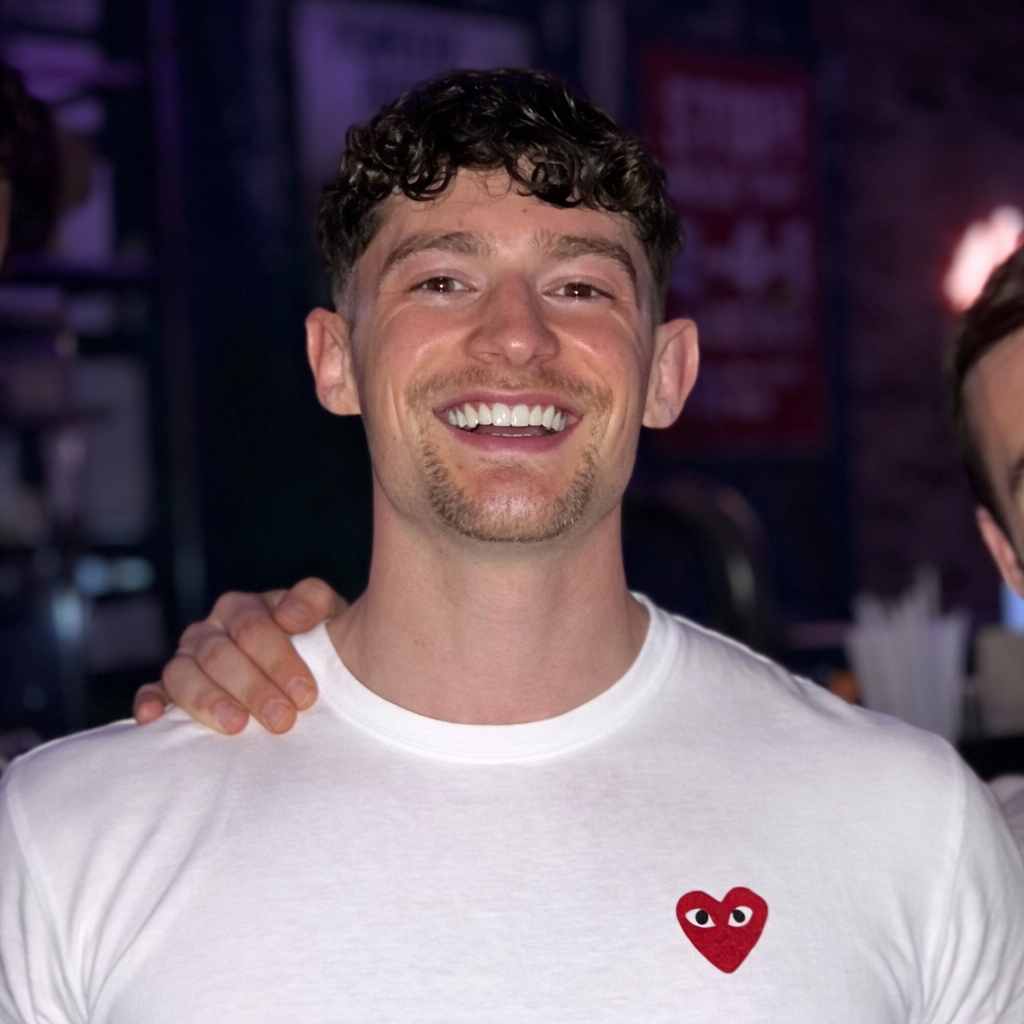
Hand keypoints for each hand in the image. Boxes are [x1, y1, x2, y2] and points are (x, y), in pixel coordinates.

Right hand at [133, 578, 345, 733]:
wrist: (309, 674)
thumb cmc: (318, 646)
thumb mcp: (327, 617)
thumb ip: (314, 601)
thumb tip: (290, 616)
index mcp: (243, 609)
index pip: (253, 628)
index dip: (278, 661)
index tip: (305, 694)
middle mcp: (210, 630)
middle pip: (219, 654)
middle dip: (252, 688)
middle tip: (281, 719)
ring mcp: (186, 660)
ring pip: (181, 673)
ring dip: (207, 700)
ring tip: (236, 725)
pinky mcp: (169, 690)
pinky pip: (152, 691)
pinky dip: (149, 702)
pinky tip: (154, 718)